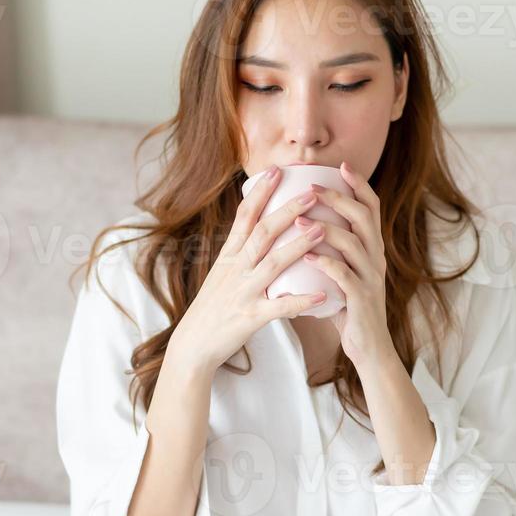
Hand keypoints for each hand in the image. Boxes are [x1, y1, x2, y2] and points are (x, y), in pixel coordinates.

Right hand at [169, 165, 330, 373]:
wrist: (193, 345)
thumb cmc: (213, 308)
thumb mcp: (223, 273)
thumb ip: (241, 251)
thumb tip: (259, 225)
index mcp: (229, 256)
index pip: (244, 216)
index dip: (260, 192)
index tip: (277, 170)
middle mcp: (235, 269)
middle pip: (263, 233)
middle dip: (288, 210)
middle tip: (313, 192)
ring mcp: (242, 292)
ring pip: (273, 264)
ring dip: (298, 246)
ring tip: (322, 229)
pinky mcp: (249, 317)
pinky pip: (279, 308)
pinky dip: (300, 301)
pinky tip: (321, 294)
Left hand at [291, 160, 392, 367]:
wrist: (369, 347)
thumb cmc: (349, 308)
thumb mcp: (344, 272)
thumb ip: (334, 250)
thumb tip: (305, 224)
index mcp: (372, 249)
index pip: (371, 208)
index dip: (359, 185)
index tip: (342, 166)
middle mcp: (376, 258)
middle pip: (363, 217)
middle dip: (338, 198)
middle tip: (312, 187)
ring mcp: (371, 278)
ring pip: (353, 243)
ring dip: (325, 227)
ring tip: (299, 219)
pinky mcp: (362, 299)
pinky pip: (344, 275)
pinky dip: (325, 263)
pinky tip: (307, 256)